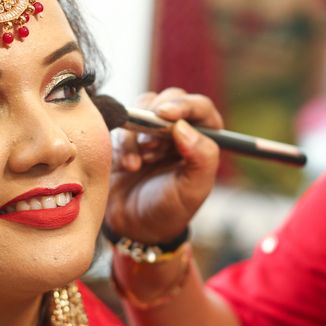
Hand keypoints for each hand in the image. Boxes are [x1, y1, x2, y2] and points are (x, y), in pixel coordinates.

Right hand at [105, 88, 222, 243]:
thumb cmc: (170, 210)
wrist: (133, 227)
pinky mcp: (127, 137)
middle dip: (157, 118)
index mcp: (202, 139)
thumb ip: (201, 157)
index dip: (184, 105)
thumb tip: (183, 126)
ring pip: (143, 107)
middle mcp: (179, 130)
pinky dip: (124, 143)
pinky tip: (128, 166)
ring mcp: (151, 132)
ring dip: (139, 133)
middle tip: (151, 144)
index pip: (200, 108)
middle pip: (170, 98)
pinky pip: (123, 125)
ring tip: (140, 163)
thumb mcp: (193, 189)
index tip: (165, 114)